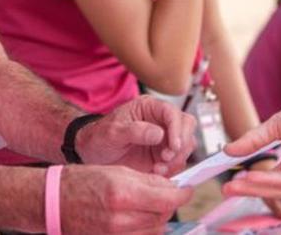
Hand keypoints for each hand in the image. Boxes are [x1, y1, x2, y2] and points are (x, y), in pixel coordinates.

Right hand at [60, 165, 192, 234]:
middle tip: (166, 194)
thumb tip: (172, 187)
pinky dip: (146, 229)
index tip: (187, 189)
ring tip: (149, 205)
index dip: (183, 194)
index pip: (168, 199)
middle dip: (169, 204)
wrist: (54, 202)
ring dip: (158, 218)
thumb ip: (147, 180)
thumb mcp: (116, 171)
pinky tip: (139, 218)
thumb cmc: (82, 181)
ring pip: (155, 230)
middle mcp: (121, 219)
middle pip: (163, 216)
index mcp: (123, 194)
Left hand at [77, 95, 196, 175]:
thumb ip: (135, 131)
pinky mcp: (164, 155)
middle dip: (181, 144)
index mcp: (149, 108)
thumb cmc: (101, 137)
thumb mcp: (113, 132)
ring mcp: (164, 139)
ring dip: (177, 159)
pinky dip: (172, 168)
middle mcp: (161, 121)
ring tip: (158, 168)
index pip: (172, 112)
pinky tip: (157, 172)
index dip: (177, 128)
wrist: (93, 155)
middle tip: (165, 158)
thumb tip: (159, 134)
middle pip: (186, 126)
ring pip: (186, 145)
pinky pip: (178, 161)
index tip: (173, 146)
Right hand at [221, 89, 280, 197]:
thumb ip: (252, 141)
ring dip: (254, 188)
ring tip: (234, 186)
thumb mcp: (274, 127)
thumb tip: (229, 151)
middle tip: (226, 190)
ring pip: (277, 187)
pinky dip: (268, 180)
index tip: (228, 182)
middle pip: (270, 186)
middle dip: (247, 189)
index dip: (248, 181)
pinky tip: (251, 177)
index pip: (267, 178)